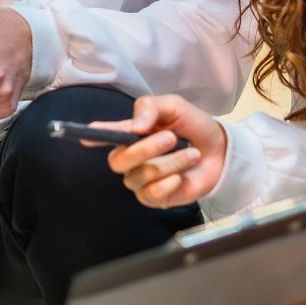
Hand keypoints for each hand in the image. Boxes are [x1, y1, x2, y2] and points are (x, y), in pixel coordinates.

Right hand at [98, 93, 227, 207]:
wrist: (220, 152)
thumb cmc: (193, 126)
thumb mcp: (174, 106)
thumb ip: (151, 108)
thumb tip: (136, 127)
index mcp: (130, 133)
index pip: (104, 135)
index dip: (91, 136)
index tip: (85, 136)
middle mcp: (131, 158)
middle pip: (118, 160)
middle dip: (145, 148)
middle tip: (171, 138)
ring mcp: (141, 179)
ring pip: (141, 175)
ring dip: (170, 163)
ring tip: (191, 155)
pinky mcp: (155, 198)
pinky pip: (152, 194)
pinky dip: (170, 183)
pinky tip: (181, 177)